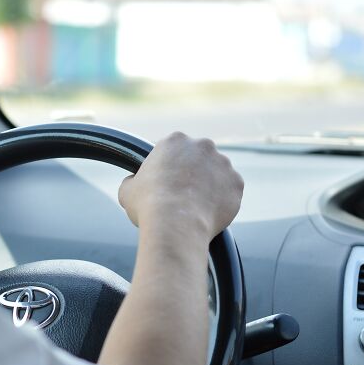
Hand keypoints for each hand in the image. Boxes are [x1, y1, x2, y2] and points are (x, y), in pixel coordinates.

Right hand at [118, 132, 243, 239]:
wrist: (175, 224)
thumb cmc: (148, 205)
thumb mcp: (127, 190)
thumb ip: (133, 180)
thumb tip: (132, 183)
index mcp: (175, 140)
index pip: (174, 149)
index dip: (169, 166)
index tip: (166, 181)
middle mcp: (203, 146)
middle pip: (199, 157)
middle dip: (193, 172)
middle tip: (182, 194)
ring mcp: (223, 163)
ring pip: (217, 174)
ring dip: (210, 185)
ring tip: (196, 207)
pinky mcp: (236, 183)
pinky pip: (230, 191)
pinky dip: (223, 201)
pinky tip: (209, 213)